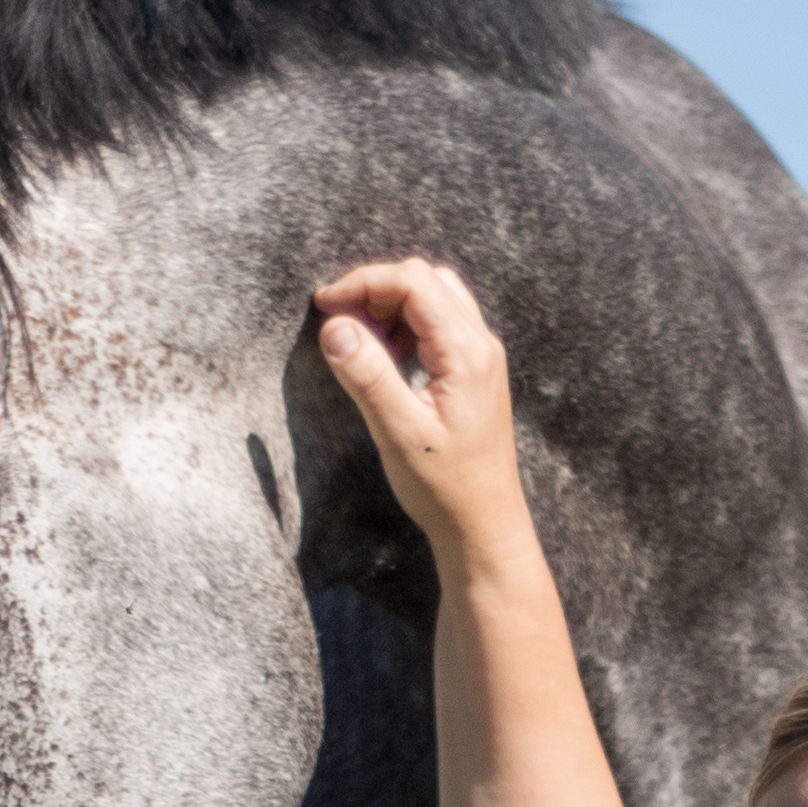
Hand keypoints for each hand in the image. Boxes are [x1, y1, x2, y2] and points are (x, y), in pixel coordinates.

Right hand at [311, 258, 526, 558]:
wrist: (483, 525)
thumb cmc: (445, 487)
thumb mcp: (398, 433)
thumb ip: (367, 375)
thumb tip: (335, 326)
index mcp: (467, 353)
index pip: (414, 283)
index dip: (364, 282)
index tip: (324, 304)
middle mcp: (481, 345)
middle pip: (426, 281)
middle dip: (377, 288)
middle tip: (339, 321)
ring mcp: (481, 357)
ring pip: (434, 298)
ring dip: (391, 306)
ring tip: (360, 343)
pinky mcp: (473, 372)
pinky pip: (439, 325)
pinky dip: (405, 326)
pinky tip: (384, 359)